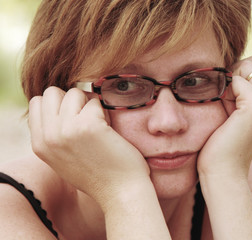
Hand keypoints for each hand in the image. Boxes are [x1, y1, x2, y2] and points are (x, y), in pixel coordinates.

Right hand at [28, 87, 149, 205]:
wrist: (120, 192)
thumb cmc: (98, 174)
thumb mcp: (63, 158)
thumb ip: (54, 135)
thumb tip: (57, 108)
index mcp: (39, 144)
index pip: (37, 102)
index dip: (58, 105)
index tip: (75, 118)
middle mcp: (48, 136)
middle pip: (52, 92)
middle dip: (72, 100)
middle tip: (88, 118)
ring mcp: (66, 130)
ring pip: (74, 92)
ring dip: (90, 104)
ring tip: (100, 124)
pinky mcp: (88, 126)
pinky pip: (94, 101)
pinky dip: (105, 111)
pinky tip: (110, 130)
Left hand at [197, 54, 251, 178]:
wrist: (222, 172)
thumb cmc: (220, 144)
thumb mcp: (230, 111)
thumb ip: (235, 91)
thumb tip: (228, 70)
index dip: (239, 73)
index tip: (226, 97)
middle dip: (237, 71)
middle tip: (226, 97)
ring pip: (248, 65)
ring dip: (231, 80)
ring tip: (225, 105)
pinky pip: (238, 79)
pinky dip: (226, 89)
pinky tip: (224, 109)